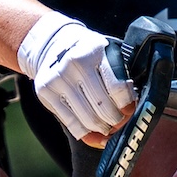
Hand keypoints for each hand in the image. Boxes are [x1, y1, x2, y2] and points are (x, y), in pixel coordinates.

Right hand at [19, 14, 133, 142]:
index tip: (129, 110)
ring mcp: (58, 78)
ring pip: (87, 118)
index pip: (117, 88)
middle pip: (102, 106)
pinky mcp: (45, 91)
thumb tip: (131, 111)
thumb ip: (122, 76)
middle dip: (116, 121)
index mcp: (96, 51)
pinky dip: (85, 132)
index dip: (127, 105)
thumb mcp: (108, 53)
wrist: (53, 44)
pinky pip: (70, 122)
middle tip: (119, 123)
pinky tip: (92, 132)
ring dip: (102, 129)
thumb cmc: (90, 54)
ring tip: (108, 128)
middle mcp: (75, 63)